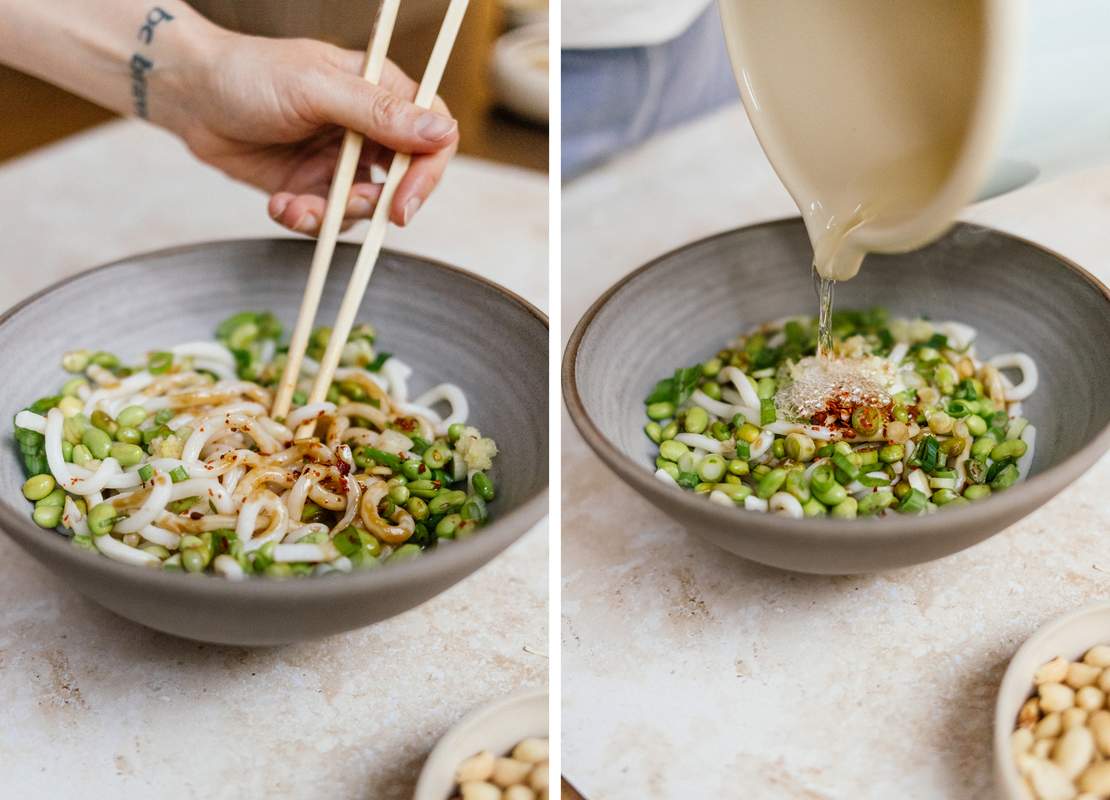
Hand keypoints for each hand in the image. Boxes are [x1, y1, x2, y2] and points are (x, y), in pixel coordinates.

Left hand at [174, 33, 458, 233]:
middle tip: (343, 207)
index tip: (403, 202)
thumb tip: (442, 132)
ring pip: (366, 207)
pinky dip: (307, 220)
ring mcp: (343, 160)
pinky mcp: (314, 186)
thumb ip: (379, 113)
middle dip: (374, 203)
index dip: (426, 173)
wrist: (188, 95)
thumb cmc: (248, 73)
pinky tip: (279, 205)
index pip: (433, 136)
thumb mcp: (317, 89)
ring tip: (294, 205)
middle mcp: (368, 128)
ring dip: (332, 215)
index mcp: (380, 92)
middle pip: (404, 181)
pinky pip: (330, 218)